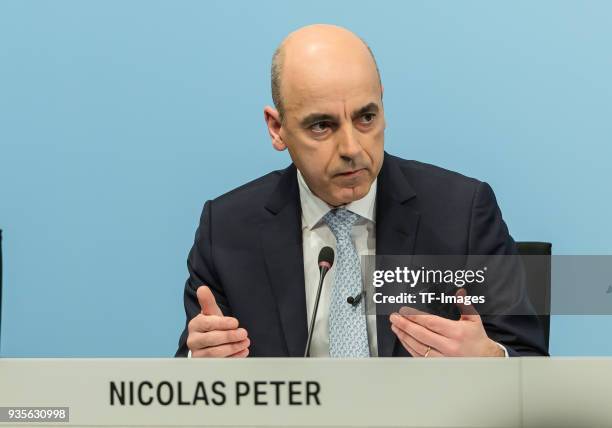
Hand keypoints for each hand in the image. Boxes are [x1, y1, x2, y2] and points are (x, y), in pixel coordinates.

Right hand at [187, 286, 249, 357]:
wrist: (208, 343)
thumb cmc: (211, 326)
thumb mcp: (211, 313)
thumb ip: (207, 301)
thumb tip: (202, 288)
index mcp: (195, 325)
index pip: (207, 324)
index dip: (222, 323)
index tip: (236, 322)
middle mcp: (193, 341)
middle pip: (212, 339)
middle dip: (230, 336)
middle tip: (244, 333)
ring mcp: (198, 355)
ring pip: (216, 353)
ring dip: (234, 347)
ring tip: (246, 342)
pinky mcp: (206, 366)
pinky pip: (221, 363)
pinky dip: (234, 358)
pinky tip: (244, 351)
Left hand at [389, 288, 503, 356]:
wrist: (485, 360)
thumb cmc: (477, 339)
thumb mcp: (473, 320)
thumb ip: (464, 305)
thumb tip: (459, 292)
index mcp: (456, 332)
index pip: (431, 323)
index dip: (415, 317)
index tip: (404, 312)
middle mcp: (449, 346)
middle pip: (421, 335)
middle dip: (405, 325)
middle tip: (394, 318)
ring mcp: (443, 358)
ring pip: (418, 347)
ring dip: (404, 336)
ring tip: (395, 327)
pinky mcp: (439, 365)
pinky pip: (420, 357)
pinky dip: (409, 347)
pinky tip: (404, 340)